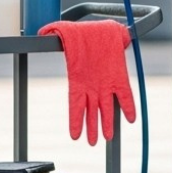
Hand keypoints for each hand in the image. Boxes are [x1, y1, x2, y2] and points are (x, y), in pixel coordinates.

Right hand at [38, 20, 136, 145]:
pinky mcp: (120, 79)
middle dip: (92, 128)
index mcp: (78, 80)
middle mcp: (93, 85)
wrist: (101, 29)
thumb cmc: (82, 32)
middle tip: (91, 143)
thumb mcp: (64, 30)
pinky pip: (125, 95)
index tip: (74, 136)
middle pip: (92, 112)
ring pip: (107, 108)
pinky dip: (128, 106)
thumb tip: (41, 31)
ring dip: (108, 123)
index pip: (75, 106)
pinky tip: (130, 118)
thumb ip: (53, 32)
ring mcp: (107, 83)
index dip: (75, 121)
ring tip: (107, 138)